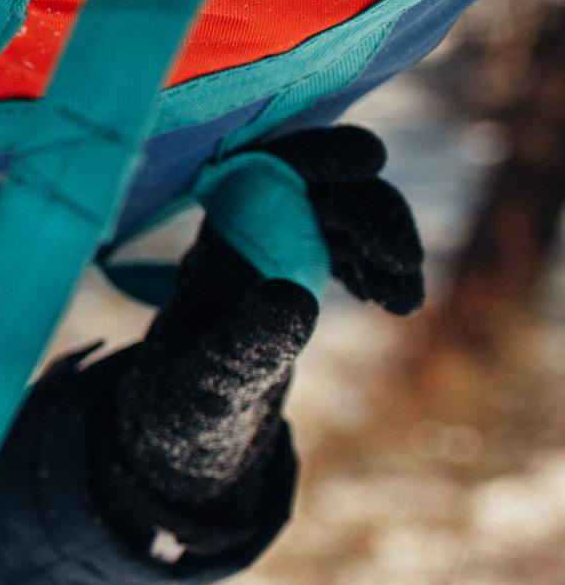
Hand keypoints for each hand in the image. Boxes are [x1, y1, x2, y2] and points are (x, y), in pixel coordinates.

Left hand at [93, 125, 422, 556]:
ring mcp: (276, 251)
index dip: (317, 152)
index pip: (265, 164)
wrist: (184, 432)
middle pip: (319, 186)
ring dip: (385, 244)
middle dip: (370, 211)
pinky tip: (397, 302)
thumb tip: (299, 296)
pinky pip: (352, 251)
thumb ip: (249, 341)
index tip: (370, 160)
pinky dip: (382, 269)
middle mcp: (245, 232)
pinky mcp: (300, 276)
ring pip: (345, 216)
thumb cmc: (181, 403)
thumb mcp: (211, 380)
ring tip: (403, 299)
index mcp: (210, 235)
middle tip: (402, 264)